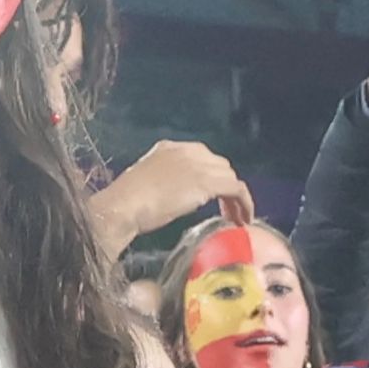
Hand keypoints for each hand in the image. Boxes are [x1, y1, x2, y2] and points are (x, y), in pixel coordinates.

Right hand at [86, 139, 249, 255]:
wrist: (124, 205)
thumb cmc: (127, 203)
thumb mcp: (148, 184)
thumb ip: (166, 183)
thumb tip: (177, 196)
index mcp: (169, 148)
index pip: (201, 158)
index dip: (211, 177)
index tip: (213, 198)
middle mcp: (186, 150)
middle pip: (219, 165)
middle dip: (225, 187)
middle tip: (226, 210)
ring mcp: (198, 164)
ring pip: (229, 176)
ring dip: (236, 198)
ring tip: (236, 219)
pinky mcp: (207, 181)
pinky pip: (236, 188)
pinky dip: (244, 202)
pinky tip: (243, 219)